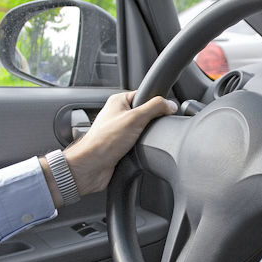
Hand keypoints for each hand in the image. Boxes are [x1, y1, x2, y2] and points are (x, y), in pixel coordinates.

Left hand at [53, 92, 176, 200]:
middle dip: (152, 122)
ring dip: (146, 137)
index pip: (145, 95)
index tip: (166, 109)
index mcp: (118, 101)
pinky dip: (141, 147)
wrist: (91, 167)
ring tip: (143, 140)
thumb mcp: (135, 118)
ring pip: (143, 130)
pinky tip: (140, 150)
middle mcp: (118, 114)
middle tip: (152, 127)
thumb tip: (170, 104)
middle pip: (146, 113)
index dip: (156, 102)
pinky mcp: (121, 146)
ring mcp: (119, 131)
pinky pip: (138, 143)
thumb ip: (155, 108)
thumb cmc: (104, 141)